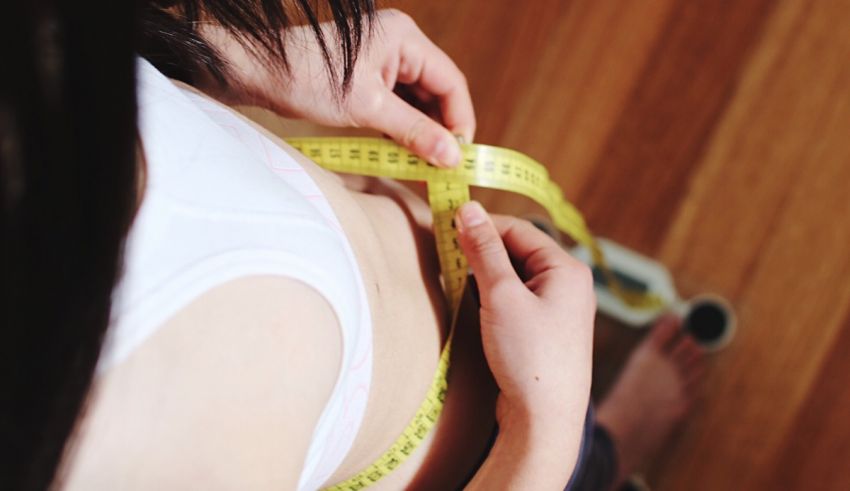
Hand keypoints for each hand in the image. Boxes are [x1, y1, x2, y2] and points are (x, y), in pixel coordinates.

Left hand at [208, 9, 474, 167]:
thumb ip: (414, 132)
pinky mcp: (368, 77)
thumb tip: (451, 157)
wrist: (259, 73)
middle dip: (442, 128)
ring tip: (425, 163)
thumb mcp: (368, 109)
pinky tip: (403, 150)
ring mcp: (383, 60)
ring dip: (422, 130)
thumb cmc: (308, 79)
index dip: (460, 120)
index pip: (451, 81)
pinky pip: (398, 103)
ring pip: (418, 100)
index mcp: (405, 39)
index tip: (460, 155)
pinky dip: (403, 127)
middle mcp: (399, 44)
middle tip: (444, 165)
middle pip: (437, 91)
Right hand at [455, 202, 594, 431]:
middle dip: (482, 252)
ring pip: (516, 276)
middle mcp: (569, 285)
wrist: (545, 421)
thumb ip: (484, 250)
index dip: (482, 226)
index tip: (446, 227)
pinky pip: (518, 299)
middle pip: (518, 252)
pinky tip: (475, 306)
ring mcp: (559, 310)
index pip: (519, 230)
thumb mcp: (501, 296)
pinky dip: (494, 297)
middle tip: (447, 256)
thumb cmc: (529, 357)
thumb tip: (468, 209)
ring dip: (486, 275)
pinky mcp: (546, 331)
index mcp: (567, 269)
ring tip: (458, 281)